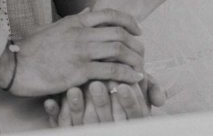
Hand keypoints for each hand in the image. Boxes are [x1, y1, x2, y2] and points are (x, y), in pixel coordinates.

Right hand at [0, 8, 144, 96]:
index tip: (138, 30)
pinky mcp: (79, 71)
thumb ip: (74, 18)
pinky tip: (133, 79)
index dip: (129, 21)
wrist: (15, 66)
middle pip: (120, 33)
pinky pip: (111, 71)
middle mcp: (81, 33)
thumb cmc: (32, 48)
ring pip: (119, 51)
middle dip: (136, 43)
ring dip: (135, 59)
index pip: (110, 14)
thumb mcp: (54, 26)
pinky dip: (127, 75)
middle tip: (142, 52)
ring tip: (141, 67)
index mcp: (76, 21)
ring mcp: (81, 52)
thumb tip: (89, 9)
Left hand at [44, 77, 159, 125]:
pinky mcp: (67, 130)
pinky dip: (56, 112)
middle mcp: (108, 128)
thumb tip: (161, 100)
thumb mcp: (136, 93)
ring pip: (82, 123)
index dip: (128, 101)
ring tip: (74, 89)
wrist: (91, 112)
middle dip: (102, 102)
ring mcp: (86, 130)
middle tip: (97, 83)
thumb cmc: (118, 97)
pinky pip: (61, 125)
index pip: (131, 114)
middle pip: (106, 119)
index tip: (122, 85)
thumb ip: (149, 91)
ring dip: (77, 106)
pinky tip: (51, 101)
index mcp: (126, 120)